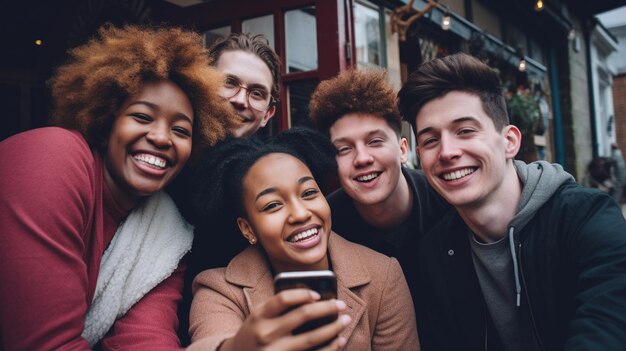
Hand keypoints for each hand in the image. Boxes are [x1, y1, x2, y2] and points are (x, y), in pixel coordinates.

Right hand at [219, 289, 349, 350]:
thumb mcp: (258, 317)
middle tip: (341, 305)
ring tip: (344, 320)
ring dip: (333, 328)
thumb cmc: (254, 334)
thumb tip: (315, 300)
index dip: (303, 294)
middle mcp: (266, 334)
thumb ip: (279, 308)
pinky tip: (340, 341)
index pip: (284, 298)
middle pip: (303, 315)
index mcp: (259, 316)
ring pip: (312, 338)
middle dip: (327, 308)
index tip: (317, 295)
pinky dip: (330, 349)